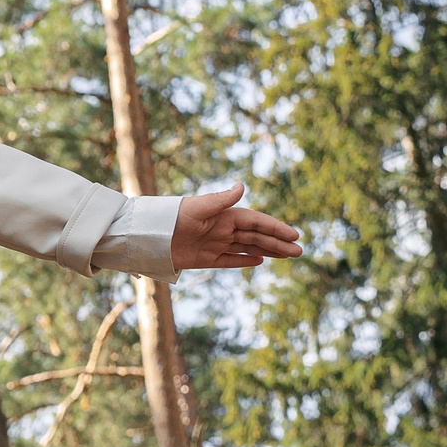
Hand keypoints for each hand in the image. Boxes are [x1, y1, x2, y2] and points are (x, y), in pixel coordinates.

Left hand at [171, 184, 302, 270]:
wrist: (147, 236)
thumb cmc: (171, 217)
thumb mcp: (197, 207)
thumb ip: (220, 200)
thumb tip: (242, 185)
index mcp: (223, 216)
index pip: (256, 222)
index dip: (275, 228)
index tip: (293, 235)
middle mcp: (222, 229)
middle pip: (256, 237)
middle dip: (278, 243)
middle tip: (299, 251)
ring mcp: (214, 244)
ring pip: (247, 248)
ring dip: (269, 252)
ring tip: (289, 256)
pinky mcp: (204, 259)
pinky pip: (228, 260)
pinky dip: (243, 261)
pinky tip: (260, 261)